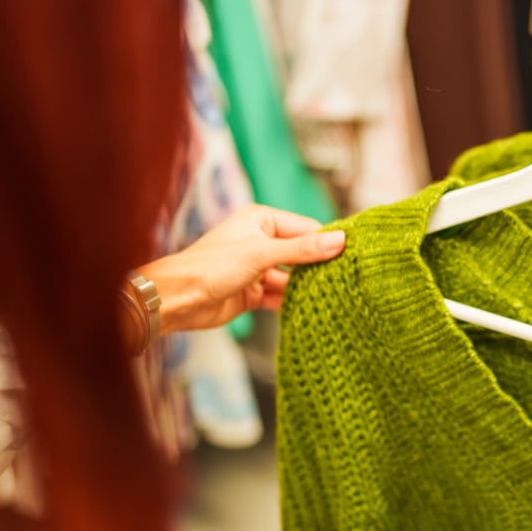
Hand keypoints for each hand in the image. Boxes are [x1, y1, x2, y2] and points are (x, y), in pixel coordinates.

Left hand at [137, 205, 345, 334]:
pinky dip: (294, 303)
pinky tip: (312, 310)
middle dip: (320, 267)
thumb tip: (340, 240)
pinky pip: (282, 296)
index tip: (353, 256)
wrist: (178, 299)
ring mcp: (258, 268)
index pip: (306, 228)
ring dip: (308, 288)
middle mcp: (261, 241)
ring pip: (293, 277)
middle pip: (302, 254)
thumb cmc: (210, 266)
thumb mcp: (261, 254)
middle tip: (348, 279)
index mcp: (262, 220)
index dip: (328, 242)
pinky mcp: (254, 292)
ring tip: (334, 297)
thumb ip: (302, 249)